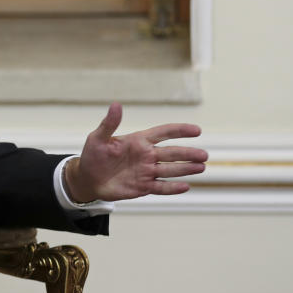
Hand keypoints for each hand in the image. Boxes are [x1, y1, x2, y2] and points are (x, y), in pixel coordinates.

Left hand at [65, 102, 206, 202]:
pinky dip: (173, 188)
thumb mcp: (98, 138)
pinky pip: (161, 187)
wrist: (88, 178)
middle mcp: (146, 155)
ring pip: (170, 170)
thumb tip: (116, 105)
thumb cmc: (93, 155)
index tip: (196, 130)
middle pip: (171, 153)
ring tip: (201, 167)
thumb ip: (109, 123)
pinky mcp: (143, 186)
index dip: (180, 131)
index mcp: (139, 141)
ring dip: (185, 169)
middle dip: (188, 153)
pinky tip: (186, 187)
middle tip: (204, 155)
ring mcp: (146, 171)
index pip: (163, 133)